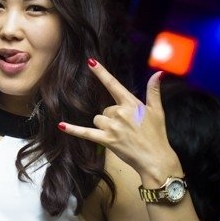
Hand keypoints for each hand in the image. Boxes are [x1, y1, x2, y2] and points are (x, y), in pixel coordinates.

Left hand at [58, 59, 178, 183]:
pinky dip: (73, 129)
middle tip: (127, 128)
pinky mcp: (106, 140)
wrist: (155, 158)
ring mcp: (112, 127)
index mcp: (132, 104)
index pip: (113, 84)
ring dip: (105, 125)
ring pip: (98, 119)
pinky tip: (61, 125)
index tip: (90, 62)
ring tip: (120, 135)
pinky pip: (85, 132)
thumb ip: (154, 91)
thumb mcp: (158, 111)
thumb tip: (158, 74)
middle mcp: (120, 113)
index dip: (101, 73)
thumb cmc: (157, 135)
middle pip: (105, 109)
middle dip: (113, 117)